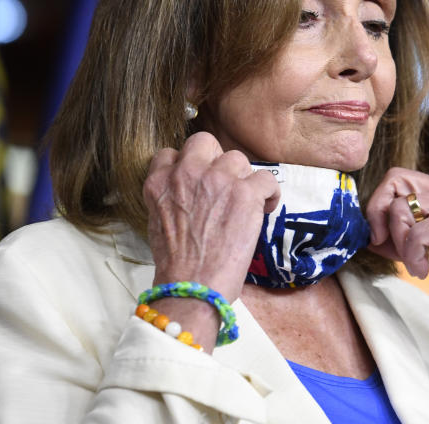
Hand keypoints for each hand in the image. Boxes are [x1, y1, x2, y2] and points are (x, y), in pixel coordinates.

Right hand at [143, 132, 279, 304]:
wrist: (192, 287)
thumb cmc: (177, 265)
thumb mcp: (158, 221)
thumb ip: (171, 197)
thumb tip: (193, 194)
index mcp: (160, 182)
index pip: (171, 153)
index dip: (189, 166)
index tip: (199, 181)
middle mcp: (187, 173)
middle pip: (205, 142)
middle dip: (216, 160)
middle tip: (224, 185)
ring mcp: (217, 180)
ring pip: (237, 158)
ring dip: (243, 178)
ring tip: (246, 202)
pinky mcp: (245, 193)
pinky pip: (266, 178)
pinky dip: (270, 193)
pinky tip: (265, 207)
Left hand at [365, 168, 428, 374]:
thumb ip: (402, 240)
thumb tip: (369, 237)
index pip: (396, 178)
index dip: (378, 205)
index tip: (379, 238)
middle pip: (394, 182)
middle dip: (381, 217)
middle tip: (390, 248)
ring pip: (401, 208)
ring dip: (400, 244)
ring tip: (418, 265)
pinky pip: (416, 233)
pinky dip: (413, 256)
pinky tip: (426, 270)